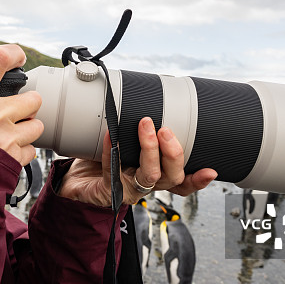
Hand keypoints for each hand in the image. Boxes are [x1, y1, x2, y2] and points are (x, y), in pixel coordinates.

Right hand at [0, 44, 43, 166]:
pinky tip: (3, 153)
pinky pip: (30, 150)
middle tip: (11, 112)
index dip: (13, 53)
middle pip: (32, 98)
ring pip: (36, 125)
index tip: (17, 57)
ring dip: (25, 130)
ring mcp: (4, 136)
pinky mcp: (12, 157)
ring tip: (7, 135)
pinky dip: (20, 152)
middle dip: (25, 105)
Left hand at [59, 116, 216, 206]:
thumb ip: (138, 127)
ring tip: (145, 125)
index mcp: (156, 174)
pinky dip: (111, 149)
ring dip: (149, 148)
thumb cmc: (101, 159)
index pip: (183, 181)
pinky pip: (113, 169)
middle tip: (165, 129)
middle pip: (172, 176)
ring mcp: (128, 189)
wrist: (74, 179)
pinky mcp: (108, 191)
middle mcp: (146, 184)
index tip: (210, 170)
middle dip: (173, 151)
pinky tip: (110, 133)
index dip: (198, 179)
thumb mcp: (124, 141)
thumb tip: (148, 92)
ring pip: (149, 176)